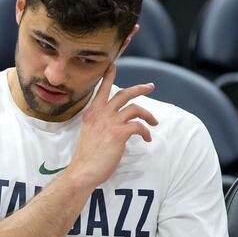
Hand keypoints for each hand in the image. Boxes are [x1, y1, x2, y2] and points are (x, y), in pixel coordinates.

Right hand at [65, 63, 157, 188]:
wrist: (84, 170)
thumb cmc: (87, 156)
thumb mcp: (89, 132)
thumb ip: (100, 122)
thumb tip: (115, 121)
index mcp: (91, 113)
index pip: (101, 90)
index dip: (108, 76)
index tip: (112, 65)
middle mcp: (100, 114)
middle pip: (123, 94)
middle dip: (139, 88)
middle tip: (149, 87)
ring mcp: (109, 123)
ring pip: (135, 108)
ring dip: (148, 114)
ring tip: (154, 122)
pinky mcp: (118, 134)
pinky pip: (138, 126)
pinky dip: (146, 131)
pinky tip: (147, 138)